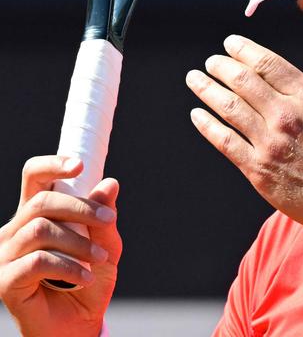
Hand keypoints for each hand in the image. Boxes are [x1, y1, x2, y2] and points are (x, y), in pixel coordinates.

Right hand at [0, 156, 121, 336]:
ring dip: (79, 242)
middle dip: (80, 207)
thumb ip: (104, 218)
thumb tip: (110, 184)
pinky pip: (37, 260)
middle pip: (41, 201)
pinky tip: (85, 277)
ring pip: (40, 229)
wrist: (79, 325)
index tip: (79, 165)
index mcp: (36, 216)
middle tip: (109, 222)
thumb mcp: (105, 246)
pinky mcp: (5, 282)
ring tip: (99, 259)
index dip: (51, 165)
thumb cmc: (88, 282)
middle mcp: (15, 232)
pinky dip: (69, 266)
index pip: (33, 178)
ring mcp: (6, 257)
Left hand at [186, 35, 302, 234]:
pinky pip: (225, 142)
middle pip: (244, 81)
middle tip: (211, 61)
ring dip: (207, 89)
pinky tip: (196, 115)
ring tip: (194, 78)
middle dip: (222, 67)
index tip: (231, 43)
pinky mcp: (259, 170)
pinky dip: (207, 126)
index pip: (269, 64)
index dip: (245, 50)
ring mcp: (269, 143)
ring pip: (229, 108)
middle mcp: (286, 116)